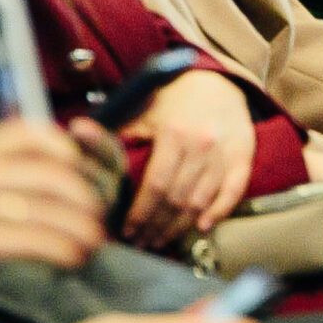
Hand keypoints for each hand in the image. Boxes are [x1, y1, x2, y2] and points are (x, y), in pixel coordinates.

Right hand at [0, 120, 104, 299]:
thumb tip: (4, 170)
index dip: (65, 148)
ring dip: (80, 226)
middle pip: (51, 173)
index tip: (81, 167)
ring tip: (93, 241)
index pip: (28, 133)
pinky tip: (71, 259)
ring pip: (48, 209)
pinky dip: (60, 250)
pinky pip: (32, 241)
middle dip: (84, 195)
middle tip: (97, 214)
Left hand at [124, 70, 256, 246]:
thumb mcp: (144, 109)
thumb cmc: (175, 99)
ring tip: (161, 240)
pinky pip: (233, 191)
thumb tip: (79, 139)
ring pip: (201, 201)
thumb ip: (117, 131)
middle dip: (156, 226)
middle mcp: (202, 144)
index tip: (128, 230)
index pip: (155, 185)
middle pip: (176, 199)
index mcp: (174, 132)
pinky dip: (219, 212)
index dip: (140, 213)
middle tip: (142, 242)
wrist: (218, 80)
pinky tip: (201, 227)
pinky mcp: (243, 155)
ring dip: (179, 227)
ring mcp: (225, 151)